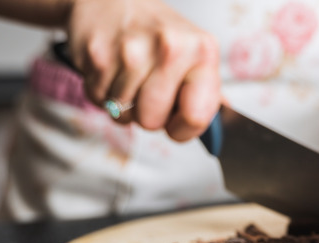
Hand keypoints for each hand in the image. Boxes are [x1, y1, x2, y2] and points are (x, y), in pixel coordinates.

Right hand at [67, 0, 219, 140]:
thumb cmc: (156, 34)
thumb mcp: (193, 54)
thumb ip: (207, 92)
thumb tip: (220, 133)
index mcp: (202, 51)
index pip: (196, 117)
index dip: (182, 129)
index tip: (175, 119)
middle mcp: (170, 47)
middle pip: (152, 122)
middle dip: (147, 115)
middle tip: (147, 89)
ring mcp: (131, 51)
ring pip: (123, 115)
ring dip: (123, 105)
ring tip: (128, 76)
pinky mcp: (98, 55)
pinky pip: (98, 100)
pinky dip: (102, 92)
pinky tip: (110, 69)